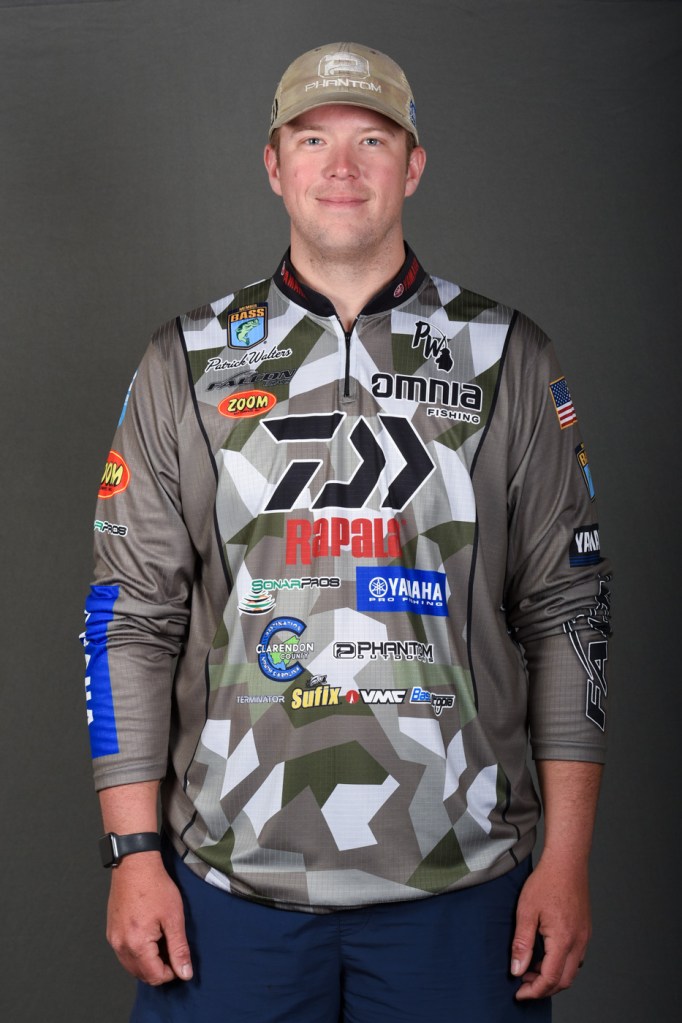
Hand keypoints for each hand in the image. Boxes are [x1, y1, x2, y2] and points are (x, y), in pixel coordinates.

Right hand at [106, 852, 192, 985]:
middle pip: (142, 974)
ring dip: (148, 962)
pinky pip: (124, 954)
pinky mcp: (111, 932)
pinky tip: (149, 935)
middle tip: (172, 947)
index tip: (180, 957)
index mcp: (136, 945)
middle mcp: (120, 946)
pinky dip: (137, 953)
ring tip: (161, 939)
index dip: (171, 972)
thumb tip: (185, 973)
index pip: (154, 976)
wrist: (135, 864)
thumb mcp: (174, 917)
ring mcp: (113, 939)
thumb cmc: (155, 886)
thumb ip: (179, 949)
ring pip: (132, 966)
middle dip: (159, 968)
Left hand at [510, 854, 590, 999]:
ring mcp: (584, 937)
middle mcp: (578, 942)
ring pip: (571, 971)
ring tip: (530, 969)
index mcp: (564, 940)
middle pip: (564, 980)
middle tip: (523, 985)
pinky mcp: (584, 930)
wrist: (567, 862)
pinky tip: (544, 956)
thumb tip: (517, 970)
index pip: (550, 978)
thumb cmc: (546, 882)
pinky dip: (560, 964)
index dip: (534, 990)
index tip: (519, 993)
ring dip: (552, 977)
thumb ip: (522, 943)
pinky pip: (575, 958)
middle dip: (543, 988)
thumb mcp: (526, 911)